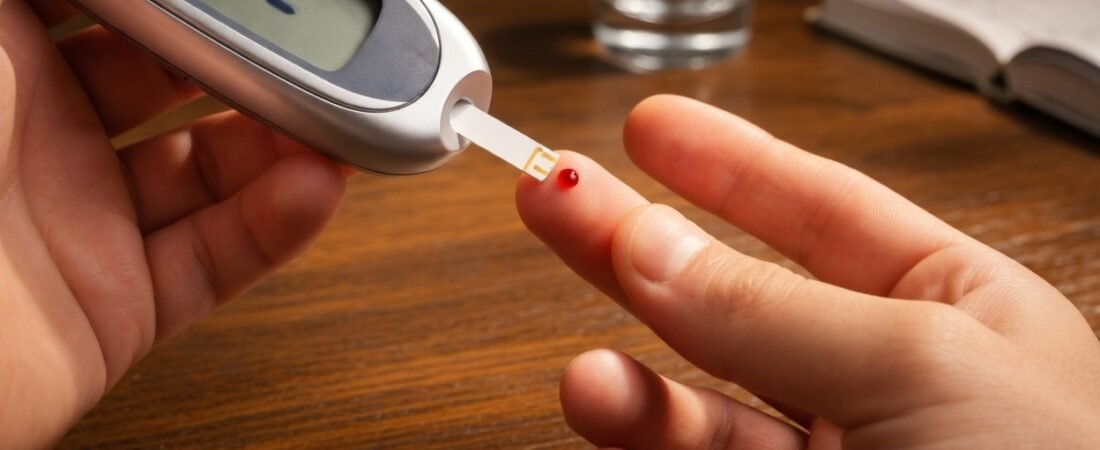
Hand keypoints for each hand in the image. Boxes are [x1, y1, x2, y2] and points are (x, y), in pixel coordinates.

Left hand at [1, 2, 345, 446]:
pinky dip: (276, 228)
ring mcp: (74, 224)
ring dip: (285, 140)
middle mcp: (31, 135)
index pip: (123, 10)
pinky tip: (316, 187)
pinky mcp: (109, 310)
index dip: (191, 0)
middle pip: (179, 81)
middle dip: (254, 58)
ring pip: (211, 171)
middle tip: (317, 40)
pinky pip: (214, 264)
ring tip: (342, 114)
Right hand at [517, 95, 1099, 447]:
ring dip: (634, 378)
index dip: (729, 164)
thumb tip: (652, 245)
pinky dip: (645, 436)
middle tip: (558, 198)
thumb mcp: (921, 368)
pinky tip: (609, 408)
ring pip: (703, 402)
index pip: (822, 212)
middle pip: (737, 295)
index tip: (651, 130)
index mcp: (956, 315)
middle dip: (640, 245)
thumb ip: (772, 309)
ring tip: (587, 377)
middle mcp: (889, 389)